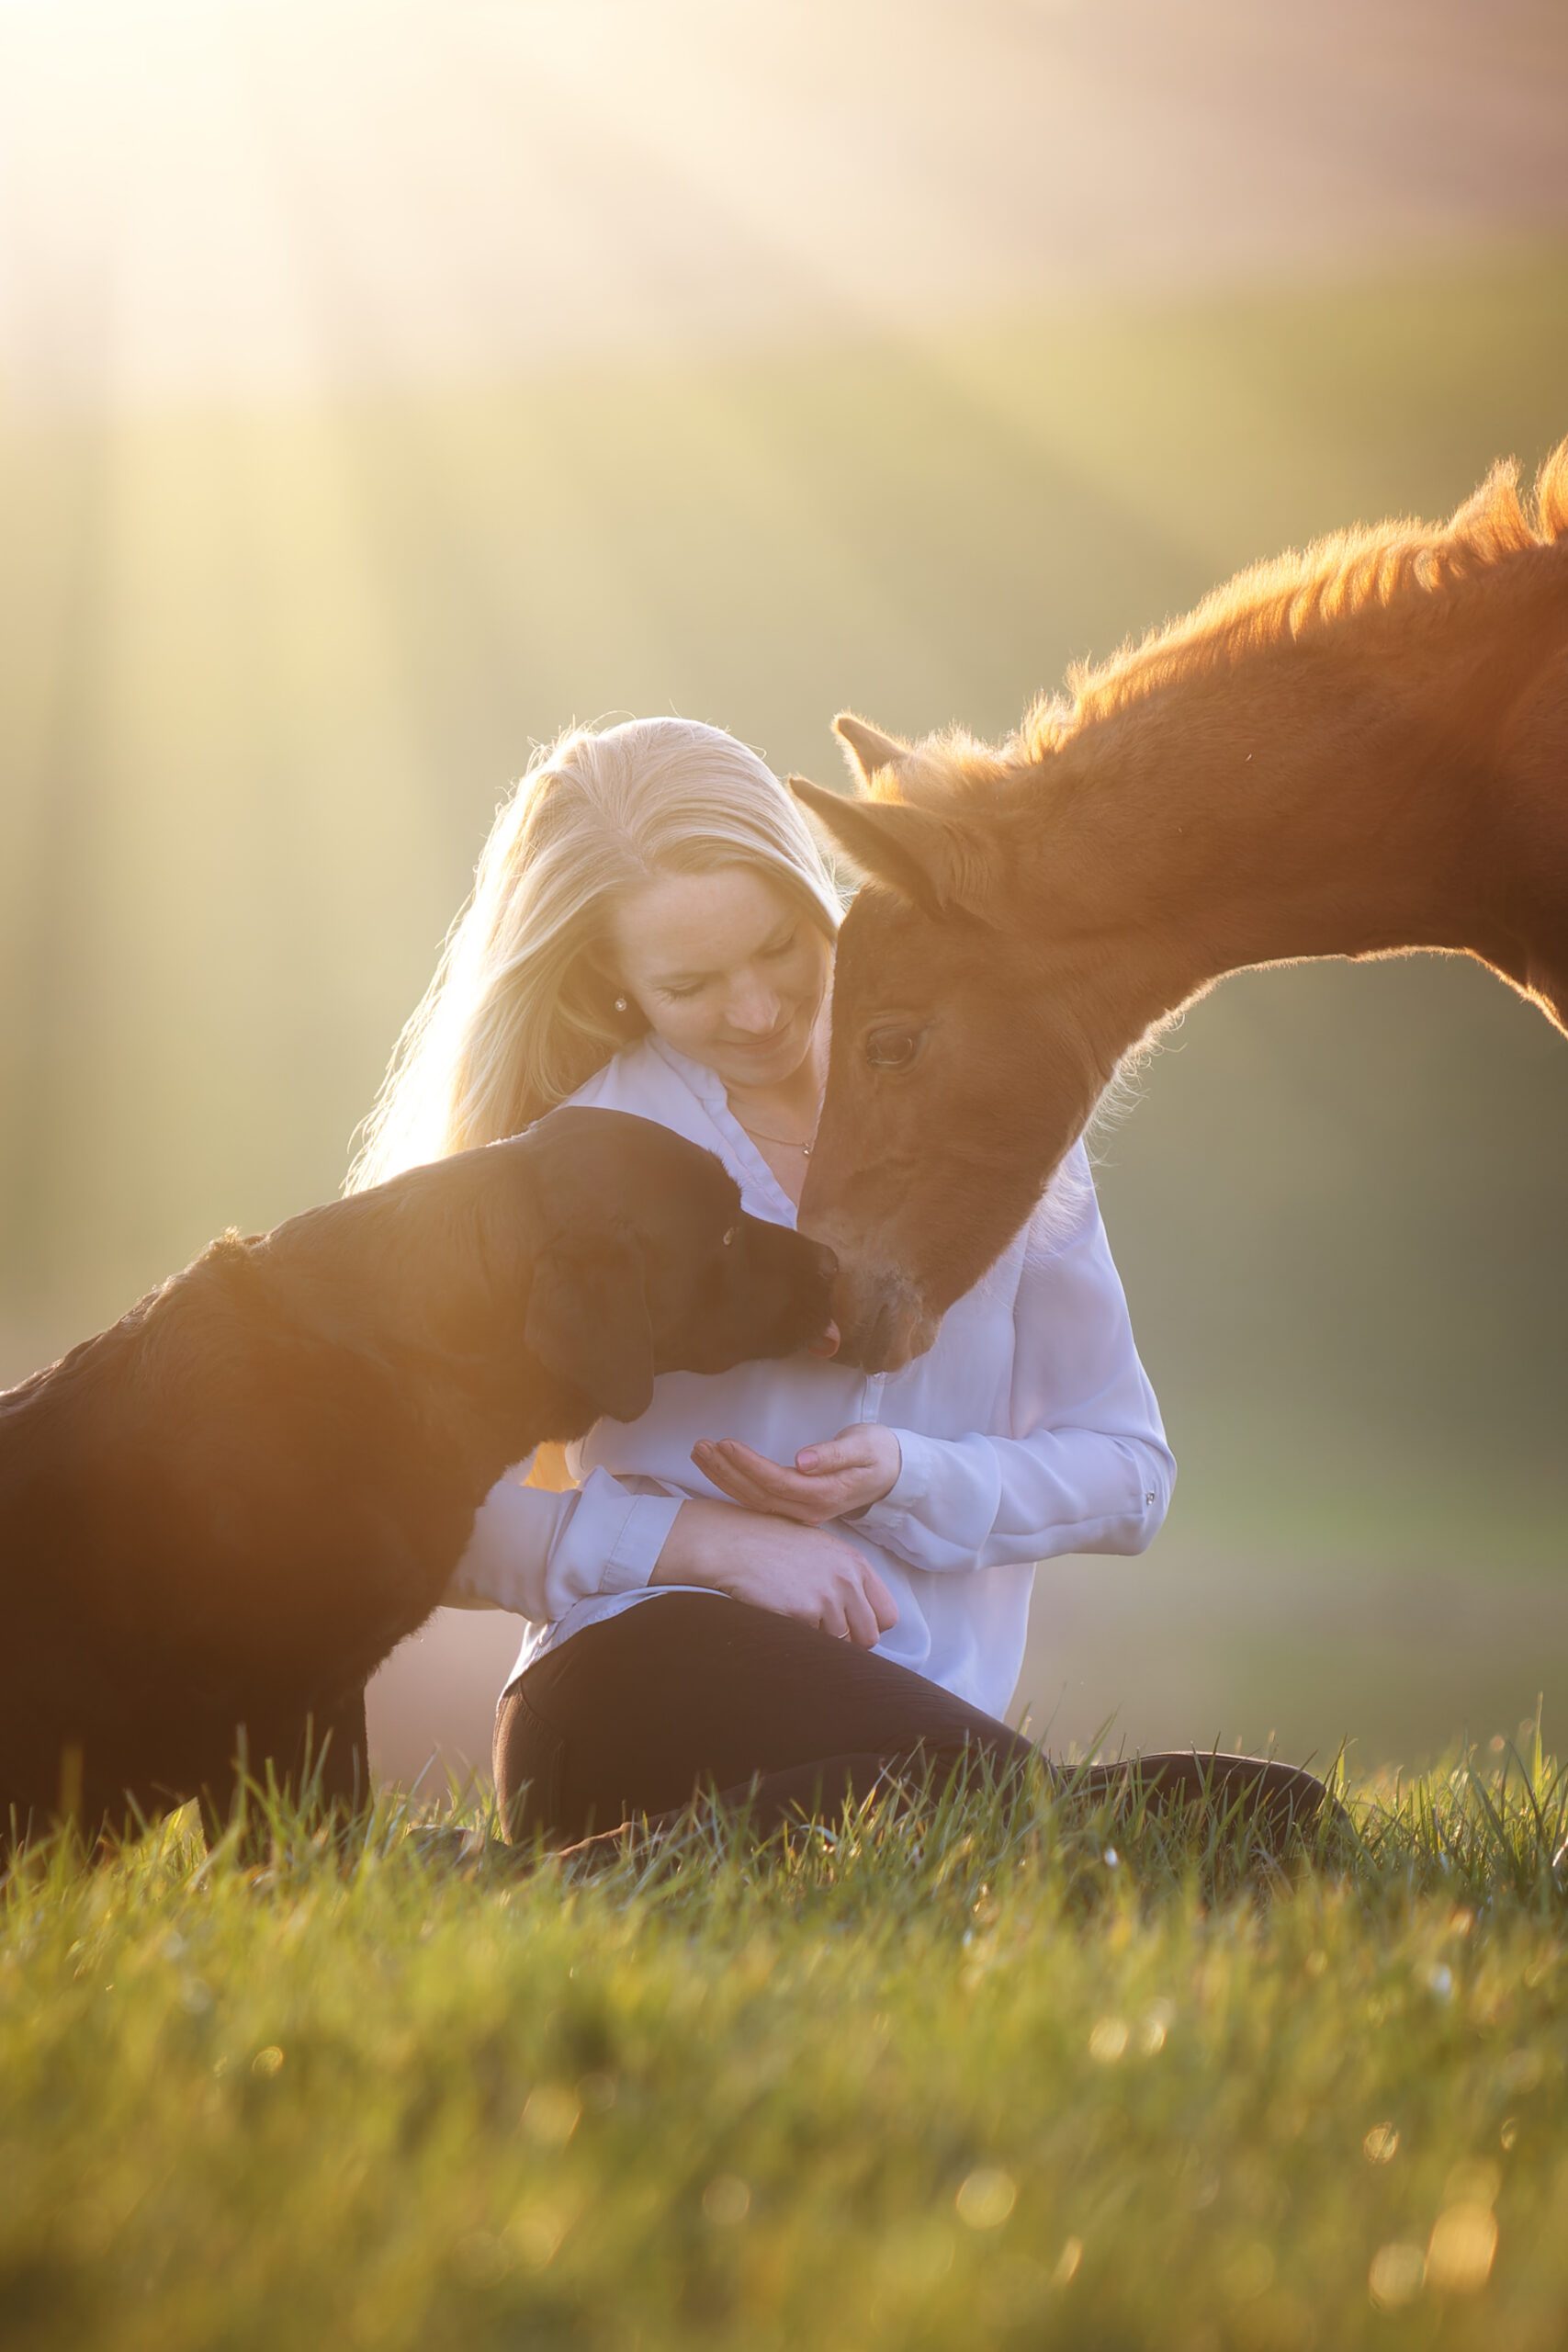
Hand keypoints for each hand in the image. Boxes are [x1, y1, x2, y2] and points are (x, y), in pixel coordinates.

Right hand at [652, 1497, 897, 1647]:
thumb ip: (845, 1577)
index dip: (869, 1625)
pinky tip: (783, 1617)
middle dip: (849, 1641)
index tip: (851, 1626)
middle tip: (822, 1630)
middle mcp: (847, 1580)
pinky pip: (813, 1644)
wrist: (733, 1544)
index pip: (887, 1615)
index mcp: (855, 1563)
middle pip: (869, 1636)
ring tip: (798, 1618)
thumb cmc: (772, 1546)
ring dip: (822, 1639)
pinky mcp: (803, 1612)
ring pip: (841, 1645)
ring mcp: (826, 1597)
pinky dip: (800, 1638)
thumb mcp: (820, 1550)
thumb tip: (859, 1613)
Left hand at [690, 1424, 901, 1523]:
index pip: (778, 1482)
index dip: (749, 1465)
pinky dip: (734, 1485)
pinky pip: (758, 1501)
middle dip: (726, 1471)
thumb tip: (803, 1461)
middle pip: (758, 1494)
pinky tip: (716, 1471)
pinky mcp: (794, 1508)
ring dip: (724, 1477)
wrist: (892, 1474)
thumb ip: (833, 1455)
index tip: (726, 1444)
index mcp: (825, 1494)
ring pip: (754, 1499)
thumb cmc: (878, 1453)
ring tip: (699, 1453)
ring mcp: (800, 1513)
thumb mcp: (863, 1447)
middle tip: (699, 1446)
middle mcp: (808, 1510)